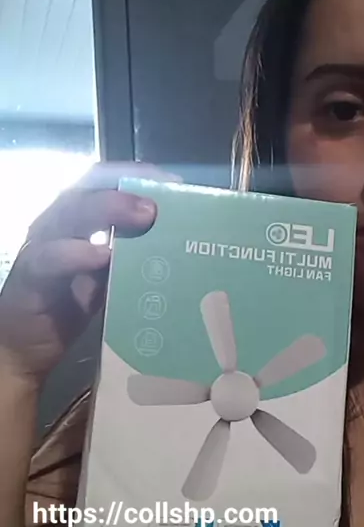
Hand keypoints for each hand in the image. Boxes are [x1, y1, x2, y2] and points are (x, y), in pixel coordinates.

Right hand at [0, 162, 170, 386]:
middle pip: (89, 189)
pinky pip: (51, 258)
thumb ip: (130, 259)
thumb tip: (175, 246)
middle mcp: (56, 225)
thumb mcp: (108, 278)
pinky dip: (78, 253)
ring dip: (108, 209)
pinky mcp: (31, 277)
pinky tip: (103, 255)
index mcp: (76, 220)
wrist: (25, 350)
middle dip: (128, 189)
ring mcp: (41, 247)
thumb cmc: (69, 307)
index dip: (136, 176)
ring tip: (144, 216)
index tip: (172, 182)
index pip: (102, 182)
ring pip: (70, 213)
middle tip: (163, 200)